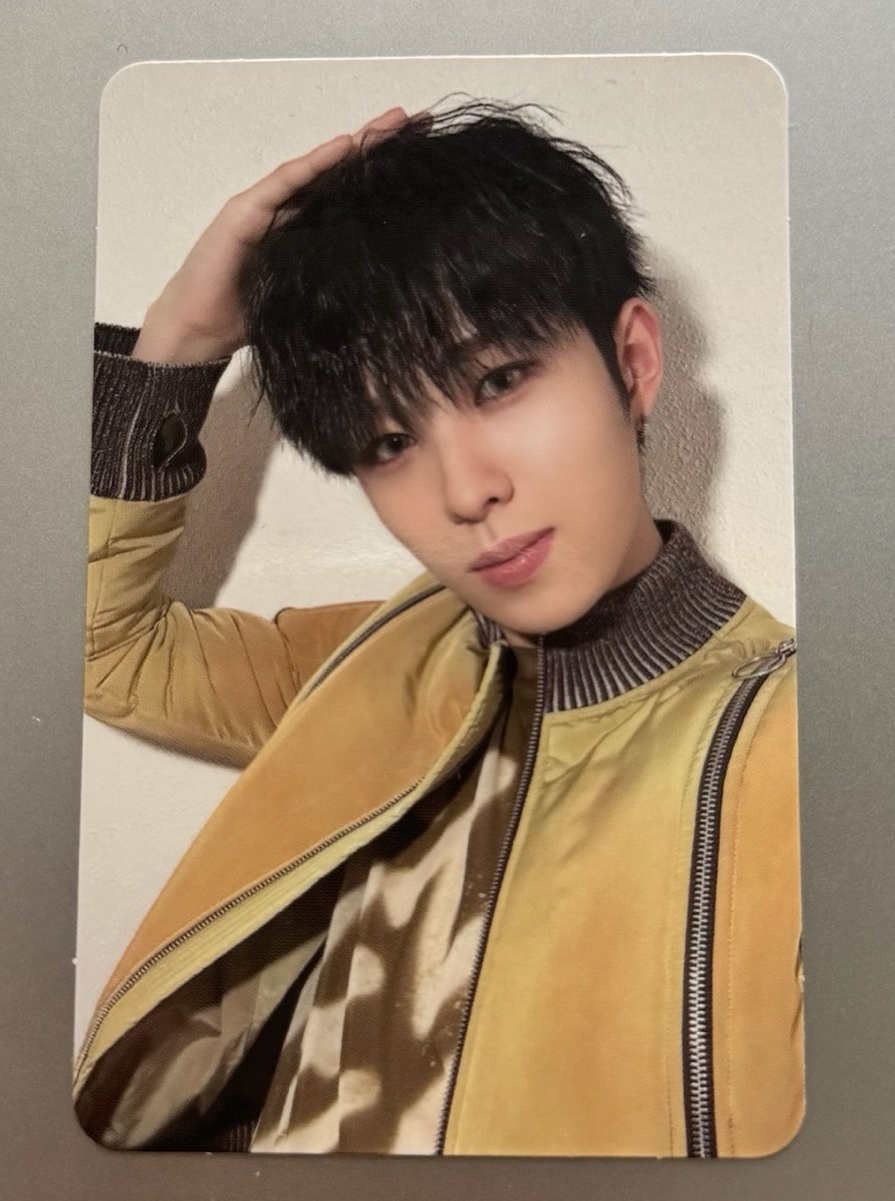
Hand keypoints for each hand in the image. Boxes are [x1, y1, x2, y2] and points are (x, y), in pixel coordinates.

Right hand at [132, 107, 410, 364]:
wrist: (198, 331)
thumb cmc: (249, 318)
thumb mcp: (310, 300)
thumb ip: (339, 283)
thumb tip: (390, 287)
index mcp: (307, 231)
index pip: (352, 195)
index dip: (385, 176)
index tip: (426, 158)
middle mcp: (289, 212)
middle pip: (340, 173)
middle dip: (378, 146)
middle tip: (420, 123)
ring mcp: (266, 206)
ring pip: (317, 169)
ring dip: (354, 145)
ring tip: (390, 125)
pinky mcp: (245, 212)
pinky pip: (285, 183)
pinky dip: (314, 164)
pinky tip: (343, 147)